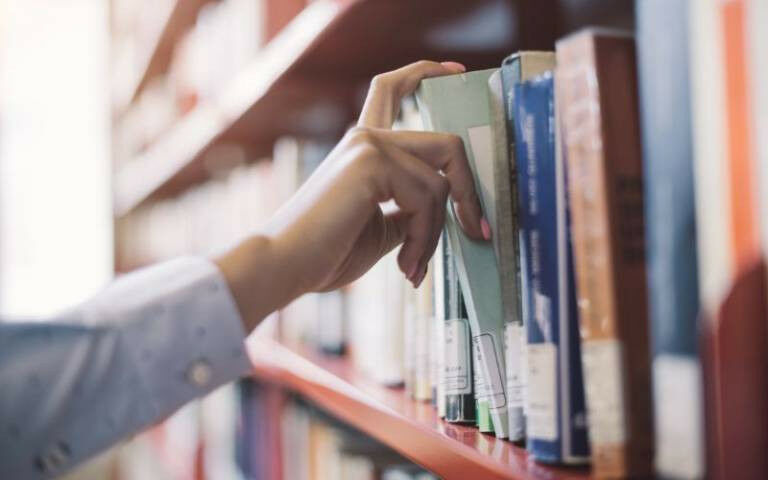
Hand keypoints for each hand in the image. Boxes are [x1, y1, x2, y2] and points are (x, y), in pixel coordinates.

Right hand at [216, 60, 486, 330]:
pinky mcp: (371, 161)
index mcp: (363, 147)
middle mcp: (366, 136)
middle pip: (446, 145)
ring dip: (436, 233)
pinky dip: (425, 237)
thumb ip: (411, 211)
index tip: (457, 71)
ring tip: (413, 265)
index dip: (426, 73)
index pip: (393, 89)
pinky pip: (428, 198)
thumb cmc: (326, 254)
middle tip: (476, 231)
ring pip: (441, 182)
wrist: (285, 266)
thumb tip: (449, 214)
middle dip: (469, 192)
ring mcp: (369, 145)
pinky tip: (405, 264)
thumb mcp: (382, 229)